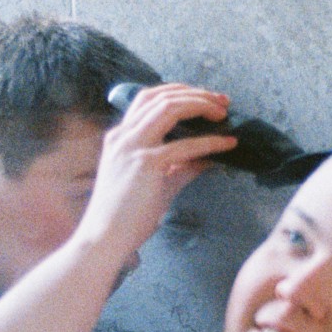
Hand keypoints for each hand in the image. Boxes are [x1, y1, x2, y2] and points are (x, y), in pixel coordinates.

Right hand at [76, 83, 237, 260]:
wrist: (104, 238)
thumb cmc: (126, 216)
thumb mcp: (156, 184)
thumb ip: (181, 167)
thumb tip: (208, 158)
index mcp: (120, 137)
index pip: (149, 99)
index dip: (180, 92)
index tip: (205, 99)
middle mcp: (123, 136)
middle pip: (161, 96)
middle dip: (196, 93)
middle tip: (222, 101)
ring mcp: (132, 147)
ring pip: (170, 107)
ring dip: (201, 105)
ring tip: (223, 113)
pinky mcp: (146, 163)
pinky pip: (185, 145)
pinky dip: (210, 141)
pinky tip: (227, 144)